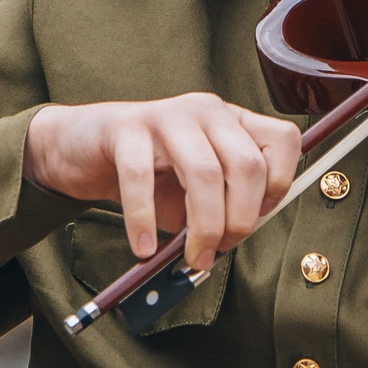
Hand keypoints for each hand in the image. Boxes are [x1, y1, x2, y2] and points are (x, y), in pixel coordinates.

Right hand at [24, 94, 301, 272]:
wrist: (84, 147)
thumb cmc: (152, 173)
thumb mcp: (199, 188)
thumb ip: (226, 205)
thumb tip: (239, 238)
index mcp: (233, 121)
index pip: (283, 140)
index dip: (281, 183)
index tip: (260, 216)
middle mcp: (207, 111)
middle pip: (246, 165)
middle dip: (240, 219)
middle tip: (221, 249)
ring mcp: (166, 115)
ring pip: (204, 173)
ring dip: (204, 226)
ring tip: (193, 256)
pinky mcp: (125, 129)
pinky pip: (140, 178)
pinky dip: (144, 220)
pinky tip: (143, 248)